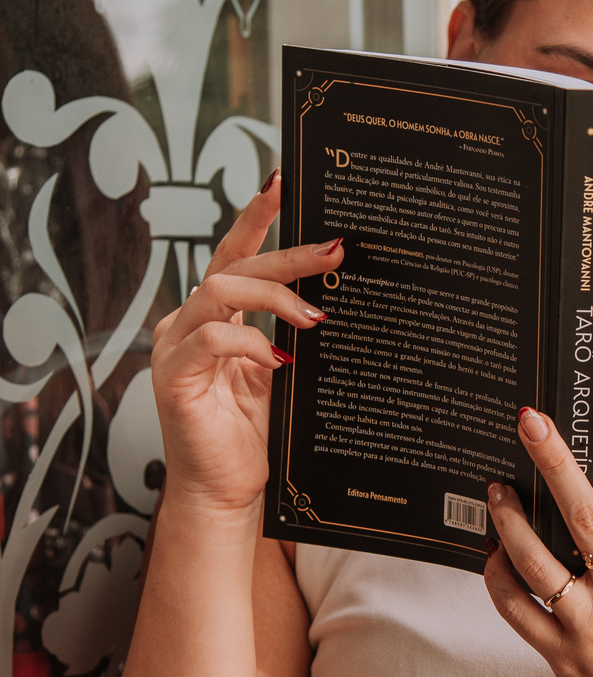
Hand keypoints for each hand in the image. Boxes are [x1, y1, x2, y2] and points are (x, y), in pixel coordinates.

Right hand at [149, 171, 343, 514]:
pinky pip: (210, 340)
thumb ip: (293, 333)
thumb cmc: (253, 436)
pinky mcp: (172, 377)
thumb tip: (335, 296)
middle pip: (233, 267)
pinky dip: (249, 342)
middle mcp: (188, 324)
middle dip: (287, 255)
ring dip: (274, 298)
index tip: (283, 183)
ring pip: (218, 292)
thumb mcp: (282, 373)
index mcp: (214, 318)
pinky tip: (280, 358)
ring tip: (314, 318)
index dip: (255, 217)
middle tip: (332, 252)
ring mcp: (175, 347)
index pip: (233, 254)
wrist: (226, 492)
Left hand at [483, 381, 592, 676]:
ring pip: (534, 560)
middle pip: (583, 513)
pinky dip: (499, 578)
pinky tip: (492, 556)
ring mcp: (591, 625)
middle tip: (528, 419)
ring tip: (495, 487)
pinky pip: (517, 608)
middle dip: (553, 460)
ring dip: (509, 519)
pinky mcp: (564, 657)